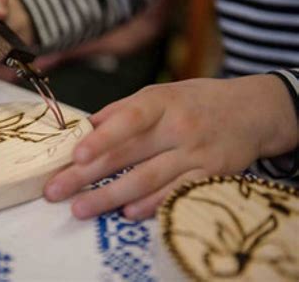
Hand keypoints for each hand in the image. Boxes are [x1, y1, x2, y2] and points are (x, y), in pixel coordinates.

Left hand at [44, 75, 297, 219]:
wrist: (250, 111)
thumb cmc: (194, 101)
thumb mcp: (160, 94)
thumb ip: (123, 110)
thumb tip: (85, 127)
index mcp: (161, 102)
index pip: (129, 119)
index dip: (103, 138)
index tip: (77, 156)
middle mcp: (179, 127)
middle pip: (129, 154)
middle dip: (89, 176)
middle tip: (56, 192)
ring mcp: (196, 153)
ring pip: (149, 179)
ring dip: (112, 197)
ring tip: (81, 208)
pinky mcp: (211, 175)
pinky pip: (176, 193)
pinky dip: (151, 205)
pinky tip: (127, 213)